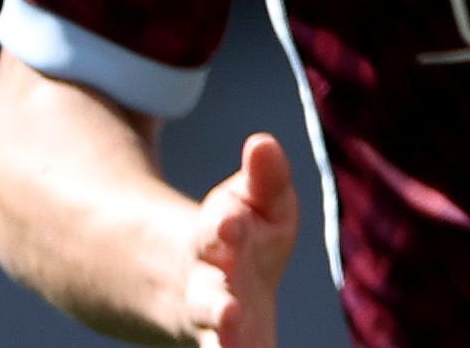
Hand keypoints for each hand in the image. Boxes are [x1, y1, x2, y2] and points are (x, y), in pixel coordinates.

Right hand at [181, 133, 295, 347]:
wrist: (205, 284)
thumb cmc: (246, 233)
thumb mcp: (257, 199)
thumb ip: (265, 175)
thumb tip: (262, 142)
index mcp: (217, 241)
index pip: (216, 232)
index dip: (223, 226)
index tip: (230, 222)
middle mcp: (210, 287)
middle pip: (208, 299)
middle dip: (216, 305)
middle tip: (227, 314)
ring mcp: (218, 323)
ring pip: (216, 336)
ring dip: (224, 343)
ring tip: (232, 339)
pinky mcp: (230, 346)